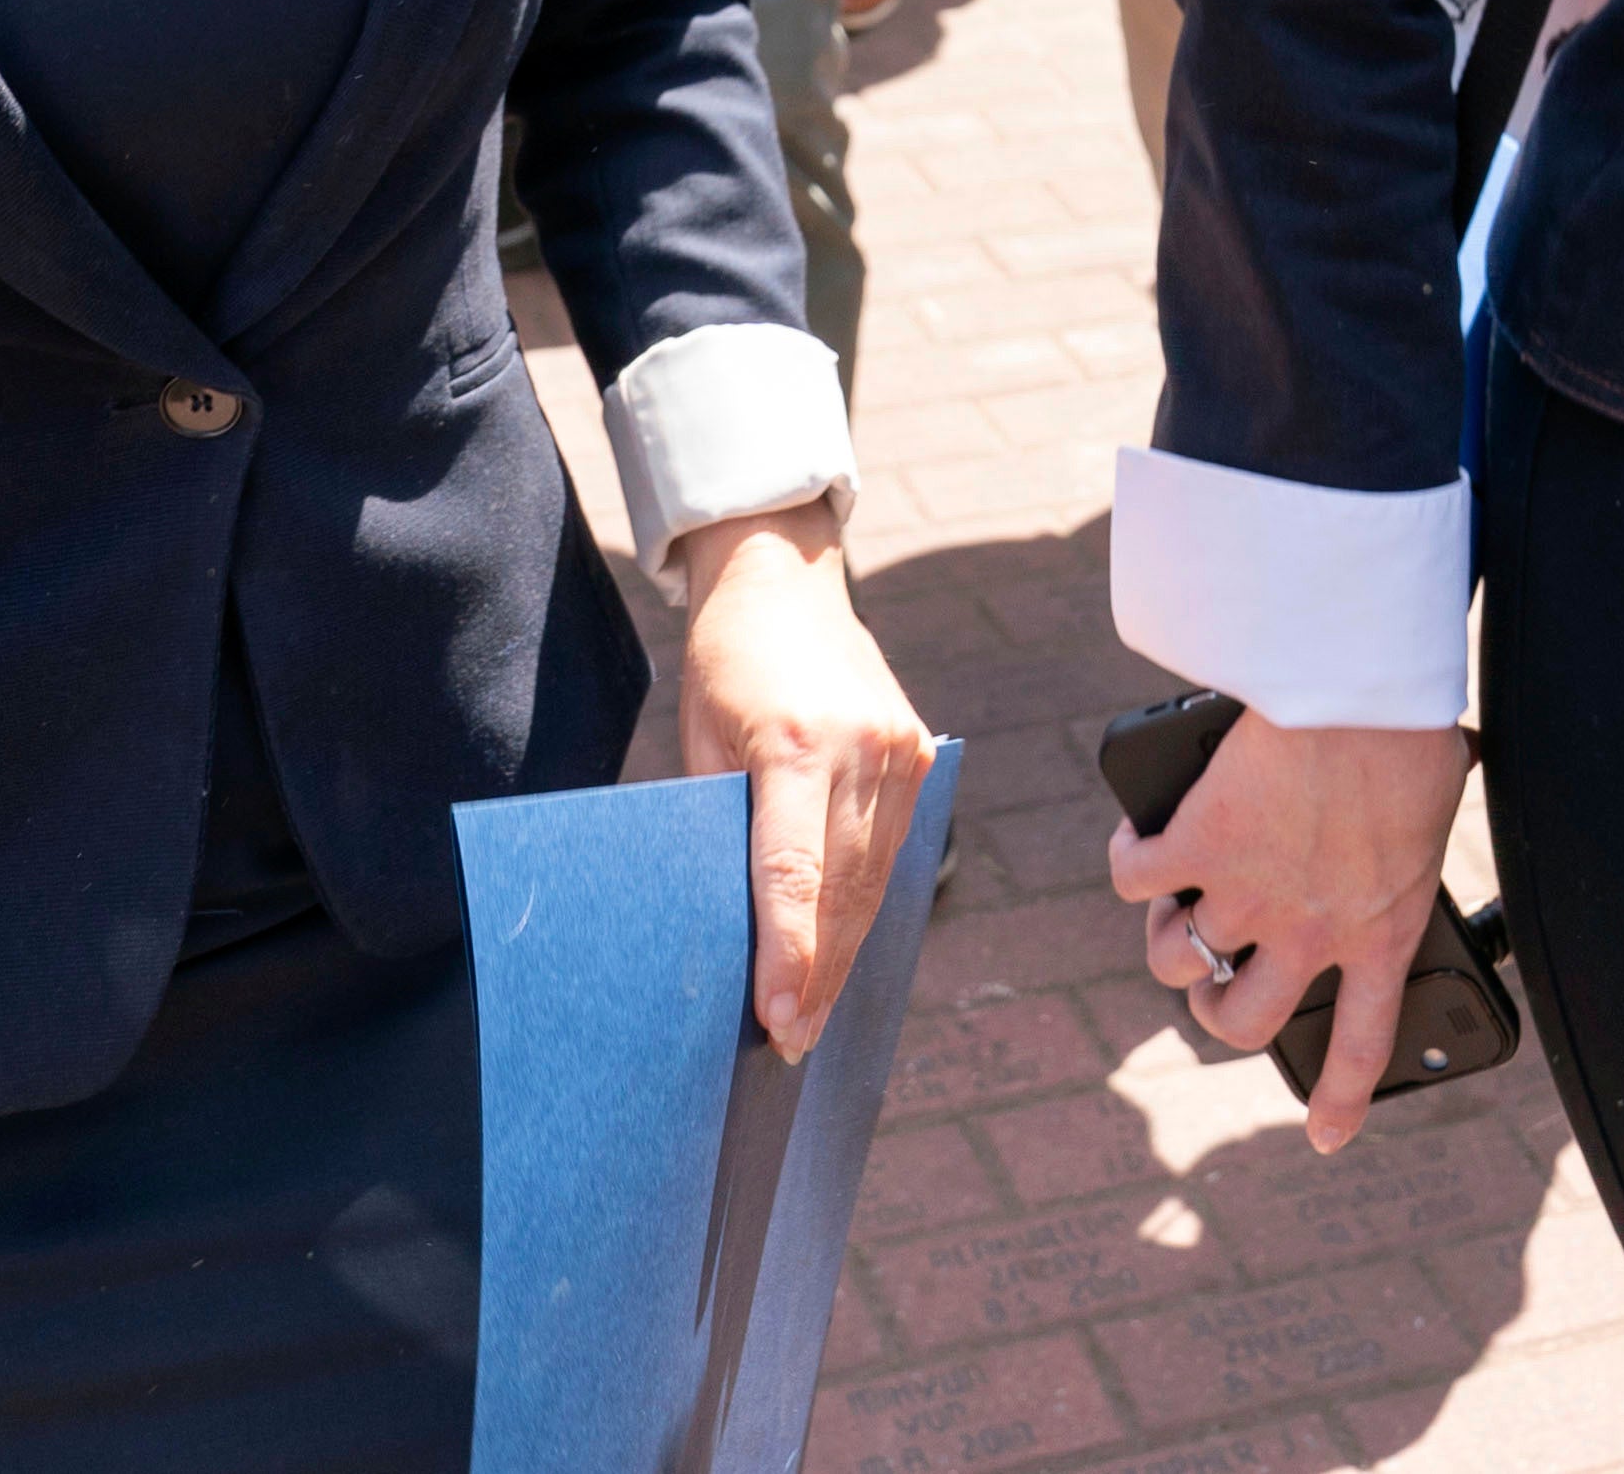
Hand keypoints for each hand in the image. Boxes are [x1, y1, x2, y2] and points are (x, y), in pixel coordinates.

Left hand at [672, 503, 936, 1060]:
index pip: (794, 873)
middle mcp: (860, 747)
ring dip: (845, 950)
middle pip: (843, 890)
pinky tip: (842, 947)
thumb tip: (737, 924)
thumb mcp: (703, 741)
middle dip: (817, 973)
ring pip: (876, 879)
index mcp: (794, 742)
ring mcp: (901, 749)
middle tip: (794, 1040)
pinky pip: (893, 848)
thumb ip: (726, 824)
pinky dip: (866, 901)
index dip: (788, 955)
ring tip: (814, 1013)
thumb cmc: (726, 665)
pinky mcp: (920, 752)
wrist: (786, 582)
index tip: (778, 1018)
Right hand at [1108, 712, 1467, 1153]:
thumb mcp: (1434, 806)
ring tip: (1171, 903)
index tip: (1327, 1136)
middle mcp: (1309, 932)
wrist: (1358, 687)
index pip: (1363, 1043)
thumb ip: (1407, 838)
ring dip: (1168, 937)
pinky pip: (1137, 878)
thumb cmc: (1411, 729)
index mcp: (1382, 930)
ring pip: (1178, 961)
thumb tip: (1410, 802)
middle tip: (1215, 981)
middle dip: (1217, 1012)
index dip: (1340, 1099)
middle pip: (1242, 1022)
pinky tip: (1138, 836)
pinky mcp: (1193, 846)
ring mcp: (1245, 895)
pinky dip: (1131, 858)